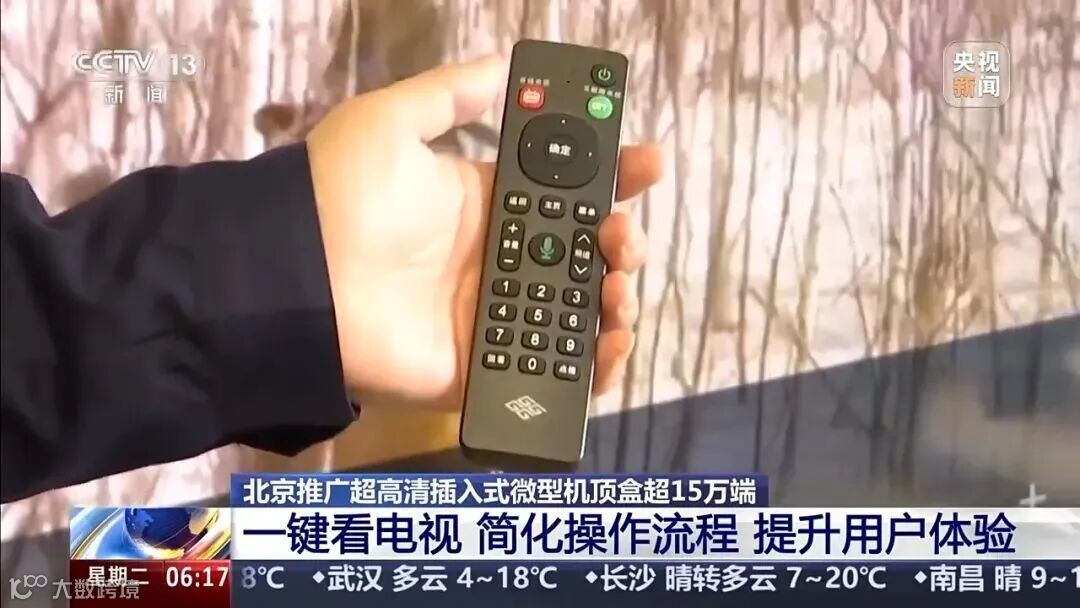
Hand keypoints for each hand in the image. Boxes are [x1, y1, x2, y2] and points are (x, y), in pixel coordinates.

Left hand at [306, 56, 661, 410]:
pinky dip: (594, 365)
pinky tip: (608, 341)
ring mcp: (494, 316)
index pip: (565, 191)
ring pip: (580, 311)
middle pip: (583, 254)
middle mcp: (497, 261)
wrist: (298, 281)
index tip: (646, 162)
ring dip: (615, 297)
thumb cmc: (343, 195)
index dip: (611, 175)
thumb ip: (451, 93)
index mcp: (486, 206)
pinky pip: (555, 374)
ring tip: (614, 284)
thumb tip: (506, 66)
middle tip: (620, 233)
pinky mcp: (485, 366)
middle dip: (621, 239)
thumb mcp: (391, 121)